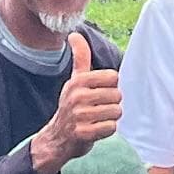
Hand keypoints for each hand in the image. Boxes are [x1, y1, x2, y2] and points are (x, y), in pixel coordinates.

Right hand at [32, 31, 121, 173]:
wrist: (57, 138)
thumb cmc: (71, 106)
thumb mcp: (74, 80)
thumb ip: (80, 57)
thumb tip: (74, 34)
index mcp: (78, 81)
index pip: (113, 77)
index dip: (110, 87)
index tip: (98, 93)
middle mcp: (77, 96)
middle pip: (117, 95)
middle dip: (111, 104)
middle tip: (97, 109)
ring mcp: (79, 115)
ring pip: (116, 112)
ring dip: (110, 118)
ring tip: (97, 119)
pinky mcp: (83, 133)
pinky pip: (111, 127)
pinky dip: (107, 130)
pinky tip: (96, 130)